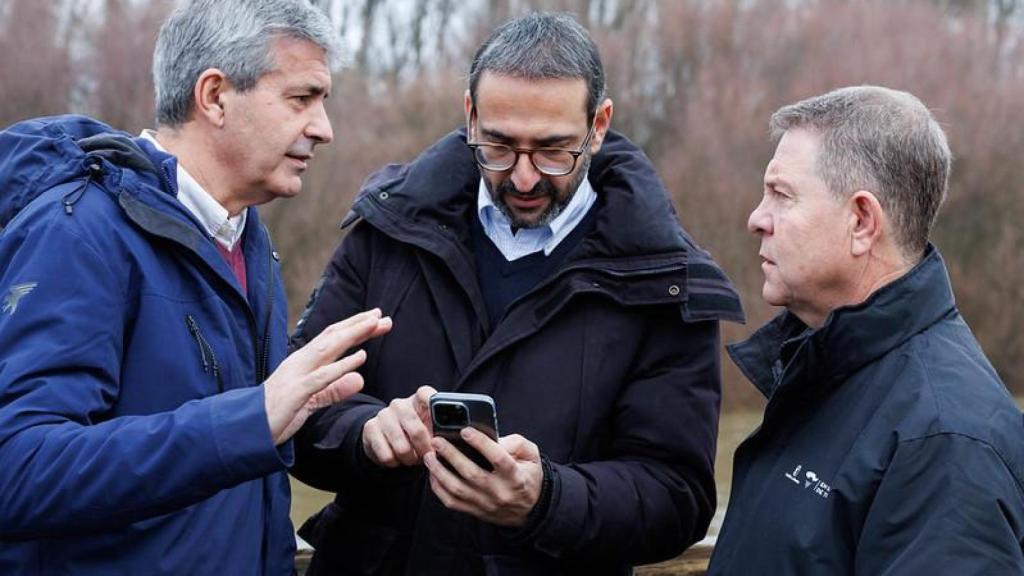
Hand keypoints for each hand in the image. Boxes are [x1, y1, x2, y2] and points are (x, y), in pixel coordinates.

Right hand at [264, 309, 391, 444]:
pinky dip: (341, 366)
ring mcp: (296, 376)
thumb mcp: (311, 402)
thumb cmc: (277, 415)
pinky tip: (360, 357)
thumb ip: (334, 390)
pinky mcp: (295, 393)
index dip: (353, 328)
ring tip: (374, 324)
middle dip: (358, 325)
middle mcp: (300, 363)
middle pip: (332, 337)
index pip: (331, 340)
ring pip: (327, 349)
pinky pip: (321, 378)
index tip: (376, 320)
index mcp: (303, 363)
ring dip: (352, 335)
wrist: (247, 430)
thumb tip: (359, 378)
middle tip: (382, 315)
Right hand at [362, 385, 436, 466]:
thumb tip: (459, 436)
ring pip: (401, 447)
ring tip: (413, 458)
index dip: (433, 403)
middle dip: (425, 449)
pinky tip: (397, 458)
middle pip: (416, 429)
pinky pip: (387, 455)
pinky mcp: (370, 428)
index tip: (443, 416)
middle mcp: (400, 404)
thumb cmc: (416, 432)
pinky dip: (395, 463)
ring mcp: (383, 415)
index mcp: (418, 399)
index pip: (426, 394)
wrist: (386, 438)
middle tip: (429, 456)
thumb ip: (443, 429)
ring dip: (410, 459)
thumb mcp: (430, 428)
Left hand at [423, 428, 542, 526]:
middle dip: (451, 455)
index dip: (481, 443)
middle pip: (471, 473)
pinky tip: (433, 474)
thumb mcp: (531, 456)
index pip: (498, 458)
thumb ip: (515, 443)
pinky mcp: (475, 511)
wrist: (530, 510)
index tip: (465, 430)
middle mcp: (499, 492)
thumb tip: (492, 437)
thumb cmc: (528, 476)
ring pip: (457, 489)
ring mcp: (485, 504)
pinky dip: (438, 488)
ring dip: (439, 471)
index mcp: (515, 476)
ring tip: (429, 455)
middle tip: (437, 440)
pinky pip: (451, 502)